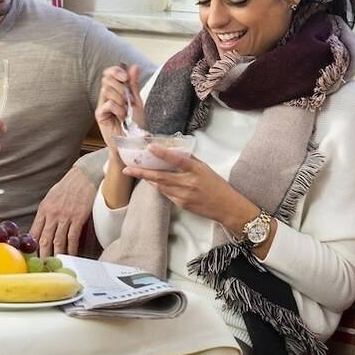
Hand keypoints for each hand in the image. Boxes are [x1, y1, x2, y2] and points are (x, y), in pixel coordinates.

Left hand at [30, 167, 96, 256]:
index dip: (31, 245)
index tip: (30, 255)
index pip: (34, 231)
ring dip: (57, 254)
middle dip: (42, 254)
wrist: (82, 177)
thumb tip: (40, 228)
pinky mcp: (78, 217)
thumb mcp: (50, 198)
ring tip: (55, 264)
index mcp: (43, 209)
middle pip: (44, 239)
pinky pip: (72, 237)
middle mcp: (52, 214)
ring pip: (58, 240)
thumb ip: (45, 214)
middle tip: (42, 265)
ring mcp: (65, 216)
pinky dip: (71, 248)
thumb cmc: (66, 187)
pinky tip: (70, 255)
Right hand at [94, 65, 143, 148]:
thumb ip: (134, 84)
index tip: (125, 77)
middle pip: (106, 79)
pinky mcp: (100, 115)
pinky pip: (107, 103)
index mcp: (116, 90)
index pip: (109, 73)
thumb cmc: (135, 124)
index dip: (115, 71)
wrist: (133, 142)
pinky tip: (121, 116)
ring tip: (125, 111)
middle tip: (127, 98)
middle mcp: (107, 96)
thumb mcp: (137, 101)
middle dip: (120, 85)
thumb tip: (134, 66)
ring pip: (106, 89)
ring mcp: (102, 105)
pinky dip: (117, 108)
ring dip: (120, 99)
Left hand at [122, 145, 257, 232]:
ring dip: (148, 179)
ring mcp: (184, 195)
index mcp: (196, 170)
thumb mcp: (205, 168)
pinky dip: (159, 187)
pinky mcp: (182, 204)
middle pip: (161, 177)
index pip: (177, 159)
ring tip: (135, 172)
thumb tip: (174, 151)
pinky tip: (153, 182)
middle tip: (127, 169)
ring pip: (160, 186)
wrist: (227, 207)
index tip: (150, 147)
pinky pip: (166, 194)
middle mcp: (188, 182)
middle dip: (142, 172)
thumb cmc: (217, 185)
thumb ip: (189, 161)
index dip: (163, 153)